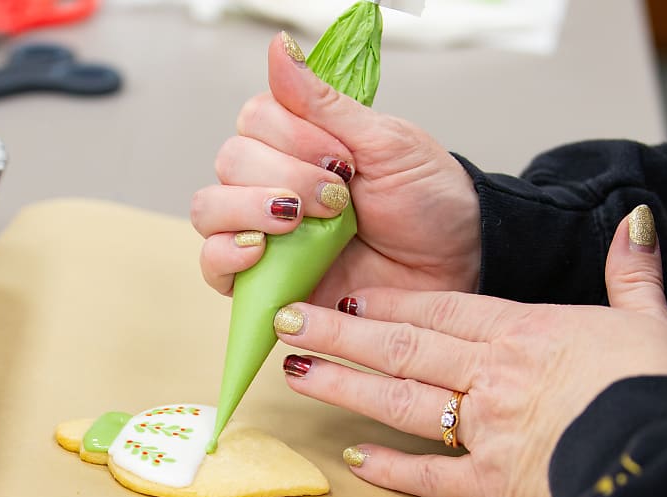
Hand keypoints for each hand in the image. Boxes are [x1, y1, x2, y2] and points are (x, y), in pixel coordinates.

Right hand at [192, 32, 481, 302]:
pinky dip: (225, 254)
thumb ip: (324, 102)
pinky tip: (259, 252)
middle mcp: (273, 182)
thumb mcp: (384, 142)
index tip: (345, 159)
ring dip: (249, 209)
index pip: (253, 119)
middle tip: (340, 198)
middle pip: (229, 160)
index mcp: (299, 142)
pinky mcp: (263, 281)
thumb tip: (279, 45)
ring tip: (300, 223)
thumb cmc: (428, 200)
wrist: (457, 263)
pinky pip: (212, 267)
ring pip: (209, 208)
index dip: (291, 136)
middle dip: (286, 175)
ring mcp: (264, 232)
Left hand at [270, 209, 666, 496]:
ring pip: (400, 399)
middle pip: (403, 346)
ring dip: (346, 386)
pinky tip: (354, 459)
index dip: (390, 300)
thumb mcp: (653, 320)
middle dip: (341, 332)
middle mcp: (493, 374)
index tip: (346, 291)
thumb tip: (634, 220)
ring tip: (297, 373)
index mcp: (525, 332)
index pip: (441, 309)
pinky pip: (432, 474)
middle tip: (288, 320)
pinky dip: (393, 469)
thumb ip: (632, 272)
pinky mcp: (493, 483)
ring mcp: (487, 428)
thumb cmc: (663, 390)